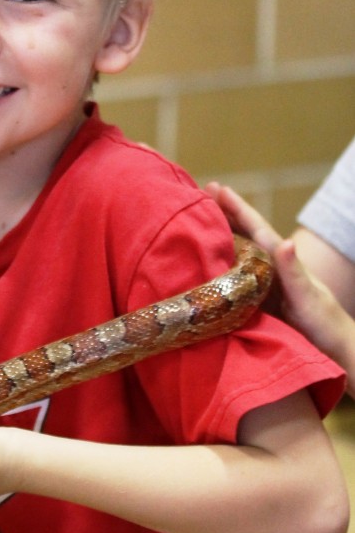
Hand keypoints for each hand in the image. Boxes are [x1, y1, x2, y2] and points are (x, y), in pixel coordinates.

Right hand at [206, 183, 354, 387]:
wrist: (331, 344)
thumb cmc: (322, 321)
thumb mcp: (307, 296)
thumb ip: (294, 271)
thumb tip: (284, 242)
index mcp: (279, 260)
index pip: (256, 227)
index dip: (236, 207)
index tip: (217, 188)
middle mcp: (269, 265)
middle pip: (244, 231)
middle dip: (224, 211)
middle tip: (202, 191)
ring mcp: (262, 279)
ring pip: (237, 248)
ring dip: (220, 232)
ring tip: (201, 217)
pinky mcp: (257, 296)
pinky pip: (233, 271)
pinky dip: (220, 259)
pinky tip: (208, 259)